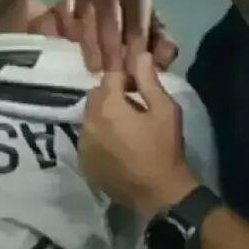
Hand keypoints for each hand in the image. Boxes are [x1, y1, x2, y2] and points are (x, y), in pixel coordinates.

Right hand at [28, 0, 178, 72]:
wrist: (98, 36)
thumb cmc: (132, 42)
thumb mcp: (151, 46)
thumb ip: (162, 50)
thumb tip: (167, 52)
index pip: (137, 23)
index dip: (134, 49)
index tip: (131, 72)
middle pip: (110, 19)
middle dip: (111, 50)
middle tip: (111, 75)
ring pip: (87, 15)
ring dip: (91, 45)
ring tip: (95, 69)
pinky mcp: (65, 3)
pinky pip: (64, 11)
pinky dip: (67, 28)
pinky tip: (71, 45)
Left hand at [79, 13, 198, 216]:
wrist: (159, 193)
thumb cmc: (165, 148)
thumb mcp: (165, 110)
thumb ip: (149, 81)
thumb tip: (140, 55)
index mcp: (107, 106)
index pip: (110, 77)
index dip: (126, 79)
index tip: (140, 88)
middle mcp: (88, 122)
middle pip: (96, 97)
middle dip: (112, 96)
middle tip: (134, 108)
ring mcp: (84, 145)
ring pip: (90, 118)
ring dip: (104, 117)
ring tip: (126, 130)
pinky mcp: (84, 162)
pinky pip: (89, 139)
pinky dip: (99, 137)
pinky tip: (118, 148)